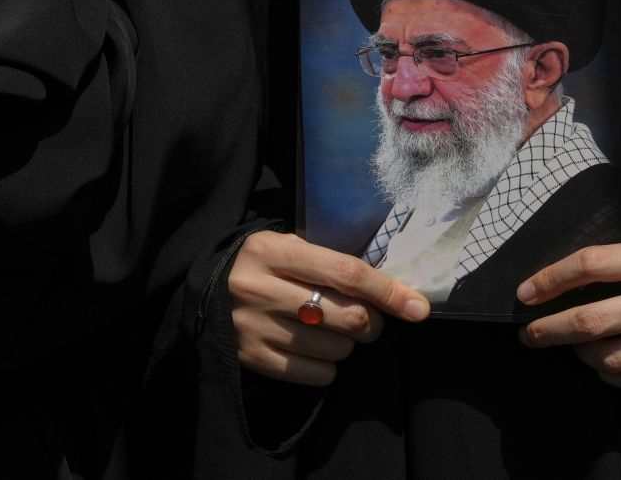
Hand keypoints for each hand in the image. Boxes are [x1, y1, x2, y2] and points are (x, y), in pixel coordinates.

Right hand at [228, 231, 430, 385]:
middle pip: (348, 316)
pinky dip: (328, 367)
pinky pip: (315, 373)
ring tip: (333, 331)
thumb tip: (394, 292)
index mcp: (273, 251)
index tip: (418, 307)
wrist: (202, 290)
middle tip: (368, 320)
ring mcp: (253, 326)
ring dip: (349, 344)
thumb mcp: (288, 247)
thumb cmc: (262, 265)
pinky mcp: (250, 357)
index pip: (346, 272)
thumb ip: (331, 262)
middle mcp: (260, 288)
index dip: (388, 291)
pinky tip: (317, 350)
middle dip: (372, 322)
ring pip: (336, 348)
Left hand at [516, 230, 620, 390]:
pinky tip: (605, 367)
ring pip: (614, 359)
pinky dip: (614, 377)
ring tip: (573, 348)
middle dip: (550, 330)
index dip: (551, 279)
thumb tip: (568, 285)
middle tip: (530, 334)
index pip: (593, 265)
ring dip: (581, 356)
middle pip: (595, 321)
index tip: (525, 292)